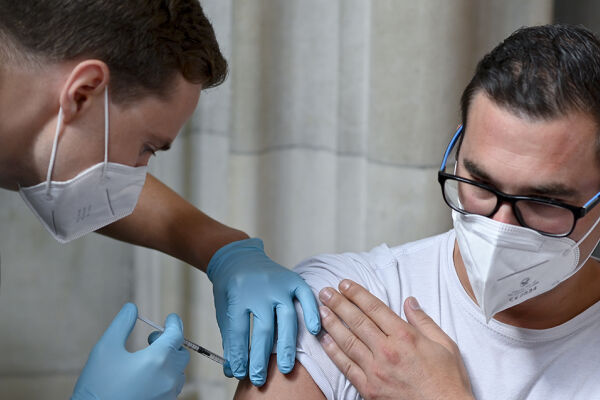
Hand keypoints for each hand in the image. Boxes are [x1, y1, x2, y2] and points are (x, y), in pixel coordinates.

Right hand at [71, 303, 189, 399]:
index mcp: (158, 360)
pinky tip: (148, 376)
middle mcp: (168, 378)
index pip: (176, 334)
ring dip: (169, 360)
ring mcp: (168, 395)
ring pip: (179, 371)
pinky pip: (173, 387)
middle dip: (170, 342)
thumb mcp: (105, 349)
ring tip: (148, 359)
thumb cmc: (98, 387)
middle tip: (151, 340)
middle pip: (181, 352)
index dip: (174, 323)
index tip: (170, 318)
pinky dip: (166, 376)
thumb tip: (132, 308)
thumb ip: (122, 324)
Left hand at [207, 238, 320, 385]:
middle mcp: (260, 289)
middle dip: (261, 357)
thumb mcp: (224, 310)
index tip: (240, 373)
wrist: (239, 257)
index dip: (239, 355)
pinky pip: (306, 296)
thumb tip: (233, 369)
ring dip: (287, 345)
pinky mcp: (293, 279)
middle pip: (264, 328)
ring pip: (287, 317)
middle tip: (259, 378)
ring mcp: (279, 284)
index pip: (239, 331)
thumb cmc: (231, 287)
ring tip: (286, 368)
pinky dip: (311, 313)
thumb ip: (230, 338)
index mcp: (238, 294)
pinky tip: (314, 330)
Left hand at [317, 280, 472, 399]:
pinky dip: (334, 352)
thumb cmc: (448, 381)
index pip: (374, 308)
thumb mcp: (445, 345)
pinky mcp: (369, 389)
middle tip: (325, 292)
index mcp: (405, 337)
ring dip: (332, 324)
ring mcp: (376, 371)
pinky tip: (326, 340)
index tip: (345, 284)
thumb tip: (410, 302)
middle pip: (357, 321)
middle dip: (338, 303)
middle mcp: (387, 351)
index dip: (357, 294)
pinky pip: (347, 367)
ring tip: (321, 311)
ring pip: (348, 341)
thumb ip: (424, 322)